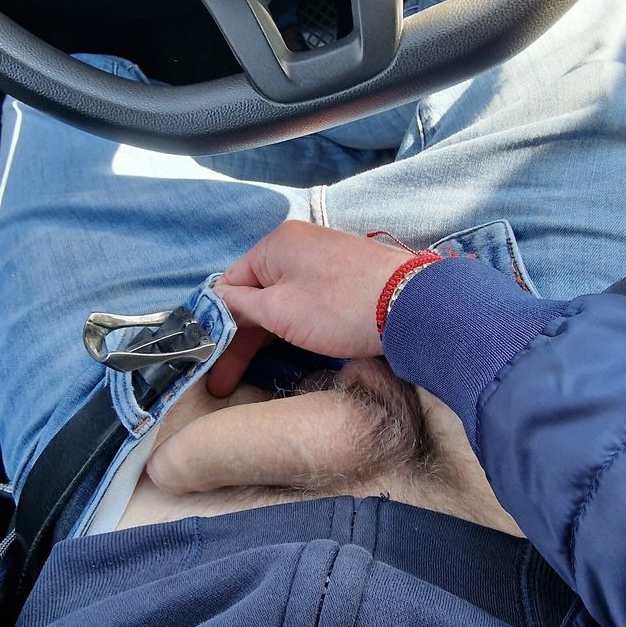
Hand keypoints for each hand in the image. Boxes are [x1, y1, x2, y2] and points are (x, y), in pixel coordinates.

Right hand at [208, 219, 413, 396]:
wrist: (414, 306)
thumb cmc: (340, 307)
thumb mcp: (279, 309)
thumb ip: (240, 307)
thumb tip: (216, 304)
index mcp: (275, 244)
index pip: (229, 283)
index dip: (217, 323)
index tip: (211, 360)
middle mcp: (297, 246)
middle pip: (254, 296)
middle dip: (238, 339)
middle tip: (224, 382)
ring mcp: (324, 263)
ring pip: (280, 302)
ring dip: (263, 337)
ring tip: (246, 377)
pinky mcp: (345, 280)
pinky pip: (304, 303)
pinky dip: (291, 327)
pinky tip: (285, 352)